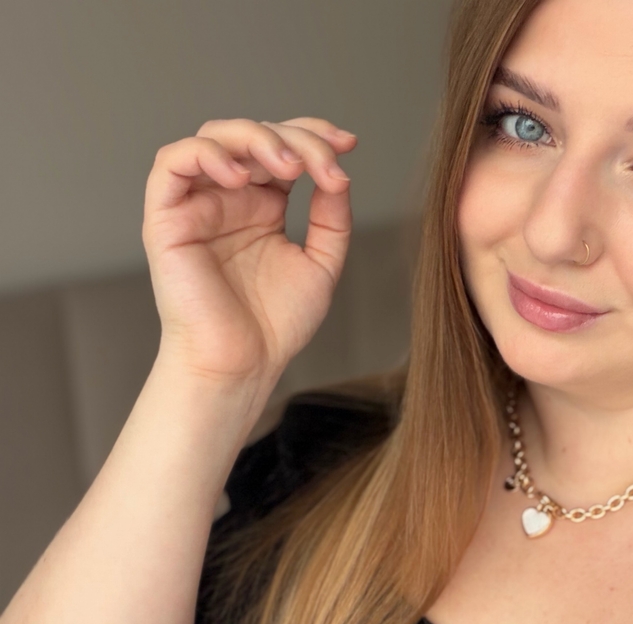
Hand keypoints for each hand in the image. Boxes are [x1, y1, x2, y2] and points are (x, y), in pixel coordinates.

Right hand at [141, 117, 356, 385]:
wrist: (244, 364)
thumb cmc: (275, 324)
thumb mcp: (321, 262)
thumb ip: (331, 216)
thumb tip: (338, 171)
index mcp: (262, 205)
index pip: (282, 147)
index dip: (313, 133)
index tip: (349, 144)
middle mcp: (228, 198)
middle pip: (253, 135)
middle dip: (295, 137)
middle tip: (325, 164)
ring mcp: (197, 205)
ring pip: (214, 137)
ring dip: (255, 138)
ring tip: (290, 167)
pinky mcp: (167, 218)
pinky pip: (171, 163)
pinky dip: (207, 154)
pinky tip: (243, 176)